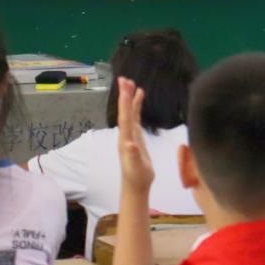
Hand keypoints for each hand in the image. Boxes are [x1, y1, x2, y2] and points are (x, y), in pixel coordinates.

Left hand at [116, 77, 154, 193]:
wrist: (136, 185)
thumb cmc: (137, 177)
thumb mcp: (136, 167)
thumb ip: (133, 155)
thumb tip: (129, 143)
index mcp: (126, 139)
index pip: (126, 117)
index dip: (126, 103)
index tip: (126, 88)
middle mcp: (125, 134)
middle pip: (125, 111)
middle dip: (125, 95)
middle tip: (124, 79)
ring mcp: (130, 134)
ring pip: (129, 112)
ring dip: (130, 98)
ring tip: (132, 83)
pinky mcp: (135, 136)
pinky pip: (135, 117)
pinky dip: (136, 106)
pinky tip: (139, 97)